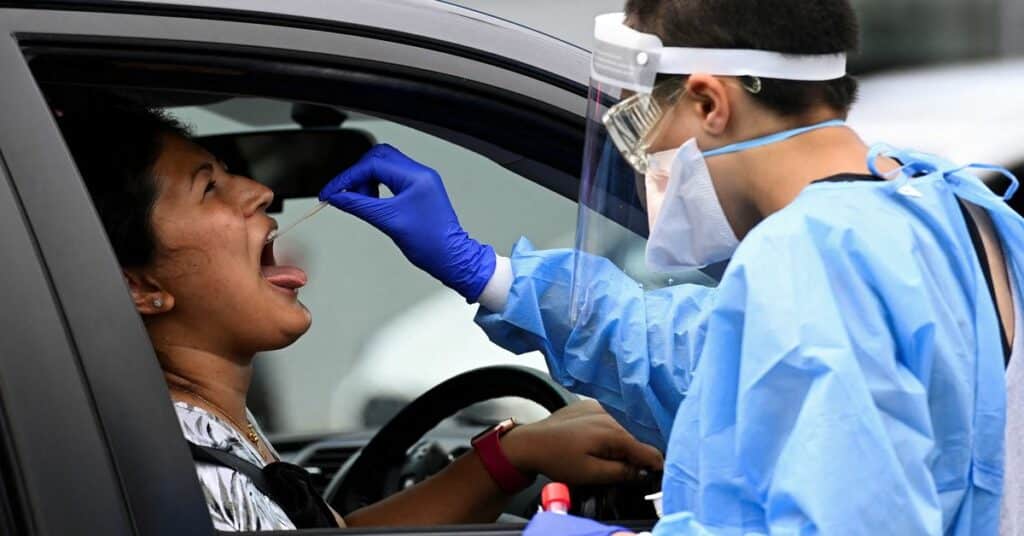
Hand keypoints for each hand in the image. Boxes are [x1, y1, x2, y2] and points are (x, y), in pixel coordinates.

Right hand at [319, 144, 495, 300]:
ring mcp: (421, 180)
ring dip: (367, 180)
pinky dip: (377, 186)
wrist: (451, 258)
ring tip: (362, 201)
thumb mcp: (388, 222)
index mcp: (415, 177)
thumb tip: (337, 197)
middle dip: (357, 174)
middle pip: (378, 157)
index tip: (332, 192)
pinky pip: (392, 177)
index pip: (372, 165)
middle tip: (346, 194)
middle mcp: (420, 173)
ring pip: (384, 166)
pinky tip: (372, 201)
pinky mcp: (419, 189)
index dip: (348, 177)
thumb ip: (359, 205)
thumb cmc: (431, 243)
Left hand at [503, 401, 663, 484]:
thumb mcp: (592, 474)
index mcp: (615, 433)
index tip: (651, 475)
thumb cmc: (557, 458)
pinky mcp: (589, 405)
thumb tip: (643, 472)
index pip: (649, 451)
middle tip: (617, 469)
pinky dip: (606, 432)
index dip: (653, 466)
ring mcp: (600, 407)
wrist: (530, 442)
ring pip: (622, 429)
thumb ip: (622, 473)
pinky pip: (608, 420)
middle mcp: (611, 415)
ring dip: (618, 443)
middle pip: (635, 439)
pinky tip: (591, 442)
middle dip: (632, 456)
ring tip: (599, 455)